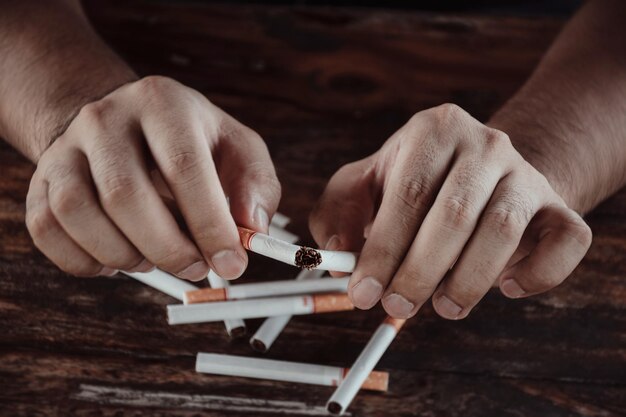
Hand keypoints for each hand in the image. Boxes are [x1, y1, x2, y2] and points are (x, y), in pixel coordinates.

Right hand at [26, 76, 279, 279]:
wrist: (123, 123)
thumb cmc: (190, 142)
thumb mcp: (237, 149)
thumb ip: (256, 186)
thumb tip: (251, 229)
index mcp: (163, 104)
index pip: (184, 166)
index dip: (209, 224)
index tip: (231, 263)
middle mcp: (106, 119)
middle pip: (124, 194)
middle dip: (167, 248)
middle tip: (195, 268)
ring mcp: (65, 148)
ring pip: (77, 212)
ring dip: (123, 254)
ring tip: (154, 258)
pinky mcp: (41, 179)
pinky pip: (46, 229)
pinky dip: (83, 259)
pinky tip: (116, 258)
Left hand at [310, 104, 591, 319]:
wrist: (482, 172)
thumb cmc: (414, 183)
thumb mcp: (365, 185)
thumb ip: (338, 213)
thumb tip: (337, 257)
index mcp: (432, 131)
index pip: (407, 195)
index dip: (383, 250)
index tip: (363, 293)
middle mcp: (484, 144)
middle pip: (453, 213)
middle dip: (420, 271)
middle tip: (397, 307)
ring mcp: (525, 173)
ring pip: (502, 229)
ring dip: (469, 280)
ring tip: (443, 306)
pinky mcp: (558, 206)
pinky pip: (567, 241)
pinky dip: (539, 272)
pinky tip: (507, 287)